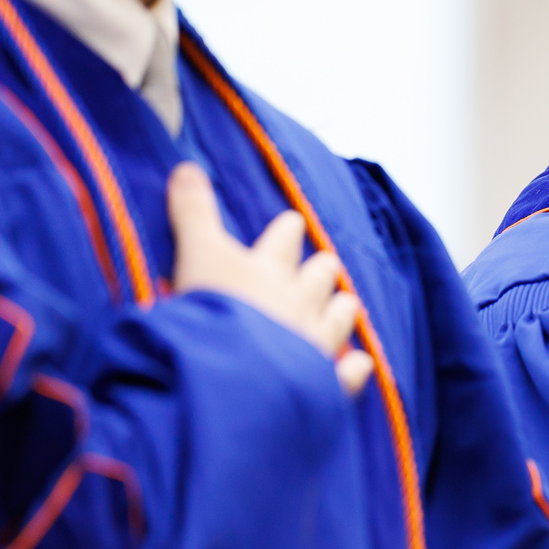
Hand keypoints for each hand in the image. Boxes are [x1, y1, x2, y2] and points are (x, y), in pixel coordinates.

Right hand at [169, 164, 370, 394]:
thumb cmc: (211, 310)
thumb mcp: (195, 254)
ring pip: (340, 317)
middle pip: (320, 276)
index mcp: (267, 270)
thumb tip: (186, 166)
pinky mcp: (322, 382)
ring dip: (341, 309)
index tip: (293, 222)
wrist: (233, 374)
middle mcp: (299, 301)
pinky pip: (347, 371)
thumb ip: (192, 213)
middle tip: (325, 263)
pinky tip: (362, 362)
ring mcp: (315, 342)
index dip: (287, 230)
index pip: (283, 241)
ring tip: (346, 303)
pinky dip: (354, 365)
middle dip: (321, 268)